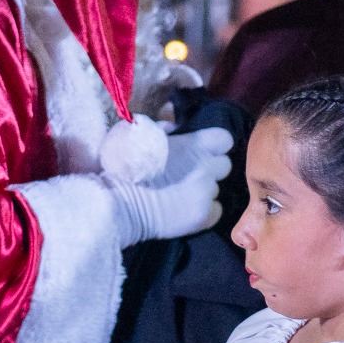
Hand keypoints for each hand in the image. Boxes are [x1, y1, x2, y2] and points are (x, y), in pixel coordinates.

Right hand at [106, 126, 231, 243]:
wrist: (119, 202)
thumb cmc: (125, 165)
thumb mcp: (141, 136)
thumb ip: (164, 130)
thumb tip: (173, 127)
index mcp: (196, 144)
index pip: (224, 140)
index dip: (215, 146)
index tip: (203, 152)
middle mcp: (206, 166)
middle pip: (224, 166)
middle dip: (210, 169)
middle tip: (190, 176)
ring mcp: (207, 192)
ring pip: (216, 189)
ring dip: (204, 190)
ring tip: (182, 195)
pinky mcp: (205, 216)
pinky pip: (215, 211)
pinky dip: (204, 212)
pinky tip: (185, 211)